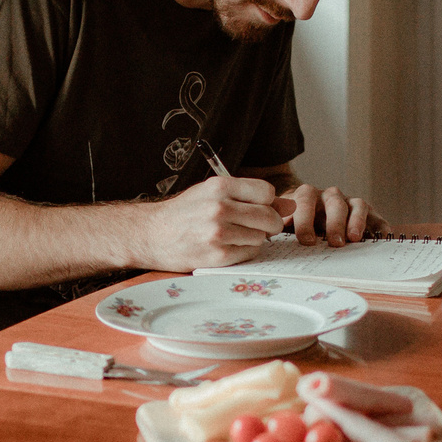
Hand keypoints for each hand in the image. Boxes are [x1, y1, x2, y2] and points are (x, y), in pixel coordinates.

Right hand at [138, 175, 284, 270]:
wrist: (151, 234)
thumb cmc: (184, 212)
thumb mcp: (212, 194)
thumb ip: (250, 196)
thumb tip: (290, 205)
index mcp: (219, 186)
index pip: (267, 191)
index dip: (267, 201)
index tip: (258, 207)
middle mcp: (219, 207)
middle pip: (269, 217)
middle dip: (269, 223)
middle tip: (257, 226)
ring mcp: (218, 233)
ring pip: (261, 237)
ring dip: (254, 239)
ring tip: (234, 236)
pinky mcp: (217, 255)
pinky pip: (249, 254)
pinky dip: (244, 252)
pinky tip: (228, 247)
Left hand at [273, 183, 383, 245]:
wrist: (307, 208)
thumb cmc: (292, 221)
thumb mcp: (280, 221)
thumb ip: (274, 225)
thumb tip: (264, 234)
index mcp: (305, 196)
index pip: (304, 200)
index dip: (304, 219)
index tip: (305, 240)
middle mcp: (328, 197)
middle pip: (333, 202)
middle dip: (333, 222)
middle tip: (333, 242)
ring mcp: (348, 203)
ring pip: (356, 204)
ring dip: (356, 221)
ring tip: (354, 239)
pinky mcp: (366, 212)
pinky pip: (375, 215)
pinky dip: (379, 225)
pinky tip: (382, 236)